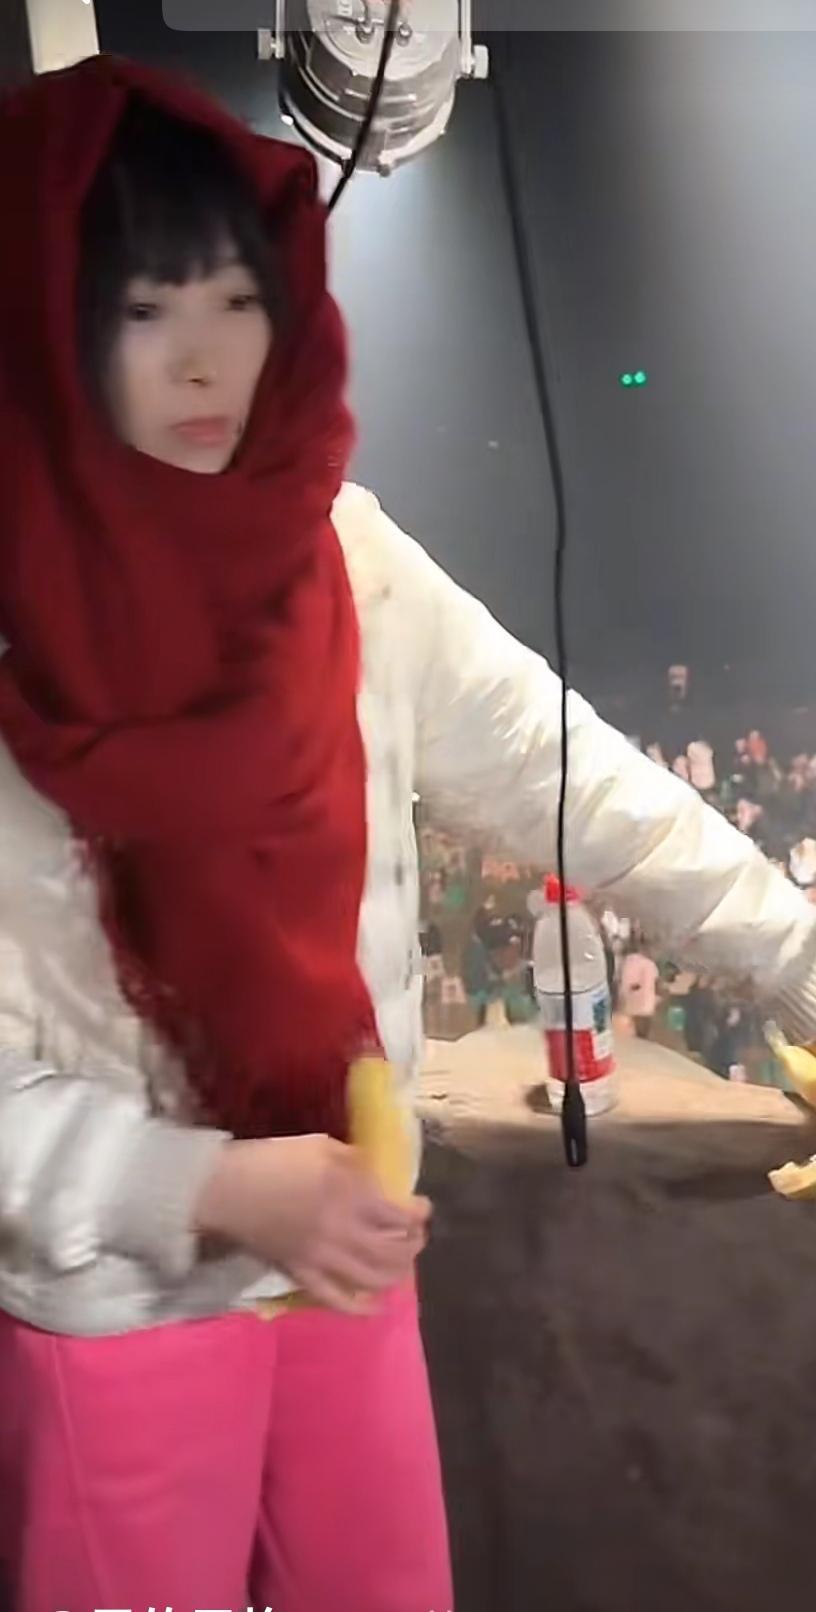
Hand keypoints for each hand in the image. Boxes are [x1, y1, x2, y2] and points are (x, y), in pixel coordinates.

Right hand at [195, 1134, 430, 1313]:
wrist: (227, 1189)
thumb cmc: (273, 1160)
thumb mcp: (322, 1146)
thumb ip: (356, 1162)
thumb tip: (377, 1179)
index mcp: (351, 1195)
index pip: (400, 1214)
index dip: (419, 1215)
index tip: (422, 1209)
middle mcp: (343, 1231)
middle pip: (393, 1251)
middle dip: (413, 1246)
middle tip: (414, 1238)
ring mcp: (323, 1258)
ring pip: (372, 1278)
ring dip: (395, 1274)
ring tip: (400, 1266)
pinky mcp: (301, 1275)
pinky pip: (335, 1299)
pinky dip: (359, 1307)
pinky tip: (374, 1306)